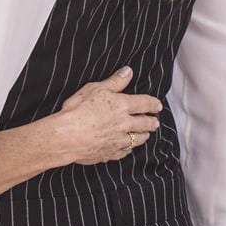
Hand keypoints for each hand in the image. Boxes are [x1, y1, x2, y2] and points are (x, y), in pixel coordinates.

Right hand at [41, 66, 161, 165]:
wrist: (68, 136)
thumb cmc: (78, 110)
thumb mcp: (95, 88)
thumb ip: (114, 82)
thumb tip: (128, 72)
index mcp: (123, 106)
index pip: (145, 104)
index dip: (153, 104)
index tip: (158, 105)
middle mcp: (125, 124)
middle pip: (145, 123)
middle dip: (152, 122)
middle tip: (155, 121)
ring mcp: (119, 141)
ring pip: (139, 139)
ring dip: (144, 136)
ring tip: (146, 134)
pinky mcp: (111, 153)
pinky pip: (126, 152)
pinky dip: (129, 148)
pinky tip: (128, 147)